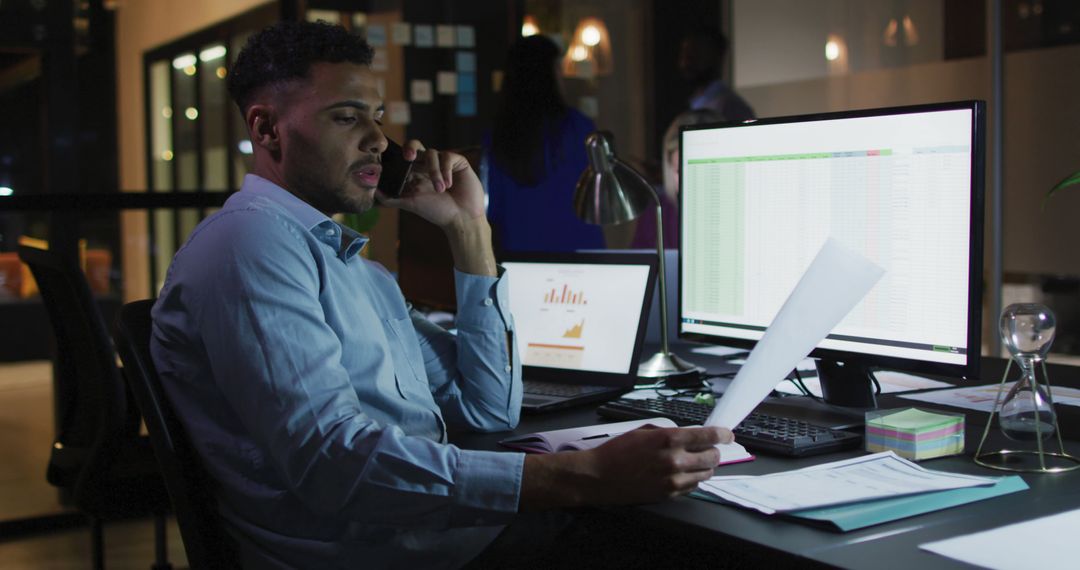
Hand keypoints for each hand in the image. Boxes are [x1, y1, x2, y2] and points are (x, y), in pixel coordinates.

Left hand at [376, 140, 484, 229]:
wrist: (461, 219)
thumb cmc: (437, 212)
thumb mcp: (411, 204)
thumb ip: (391, 198)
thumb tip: (373, 191)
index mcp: (416, 173)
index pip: (404, 156)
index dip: (398, 154)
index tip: (396, 160)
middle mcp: (428, 165)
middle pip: (415, 145)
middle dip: (410, 147)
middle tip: (408, 157)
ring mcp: (443, 162)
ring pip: (432, 153)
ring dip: (434, 172)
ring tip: (441, 190)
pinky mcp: (458, 162)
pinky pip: (448, 156)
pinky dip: (446, 171)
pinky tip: (449, 184)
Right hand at [580, 425, 732, 504]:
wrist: (600, 477)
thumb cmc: (618, 451)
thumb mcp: (643, 432)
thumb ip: (669, 433)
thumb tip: (688, 435)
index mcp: (669, 439)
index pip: (708, 436)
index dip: (723, 434)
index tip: (728, 434)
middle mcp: (675, 460)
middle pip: (712, 457)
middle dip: (713, 451)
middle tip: (707, 448)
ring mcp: (674, 480)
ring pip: (706, 474)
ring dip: (704, 466)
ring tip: (693, 461)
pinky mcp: (669, 494)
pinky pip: (693, 486)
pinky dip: (693, 479)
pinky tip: (682, 473)